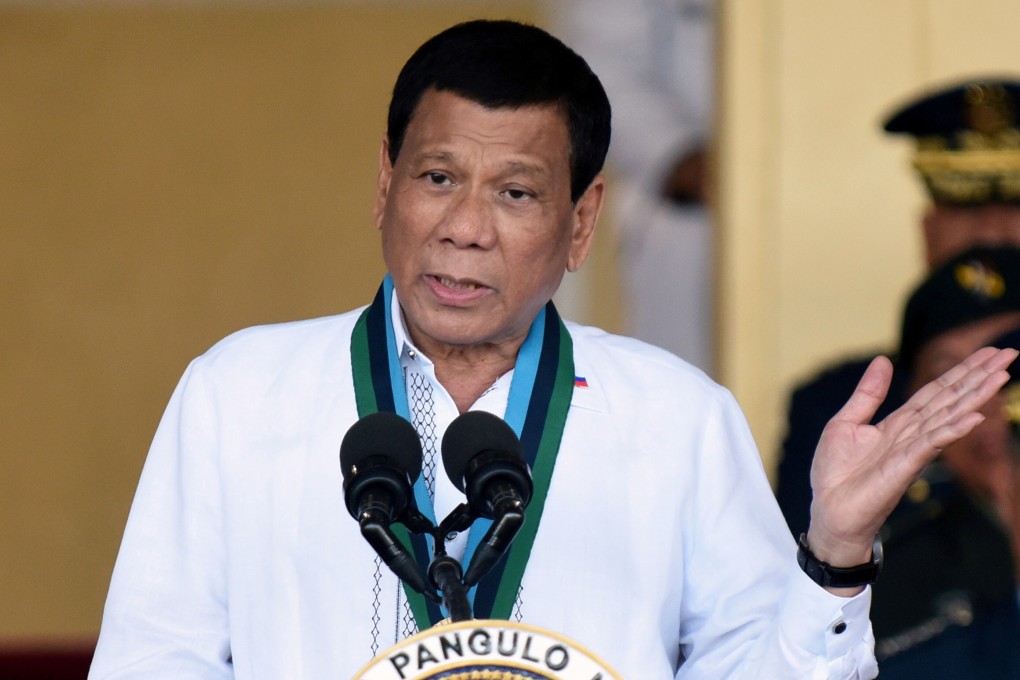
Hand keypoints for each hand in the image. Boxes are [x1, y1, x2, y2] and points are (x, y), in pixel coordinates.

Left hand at [806, 347, 1016, 590]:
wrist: (828, 512)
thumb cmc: (835, 474)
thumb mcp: (845, 423)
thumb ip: (867, 394)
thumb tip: (882, 359)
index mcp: (899, 423)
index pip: (936, 391)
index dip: (961, 371)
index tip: (987, 352)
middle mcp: (912, 434)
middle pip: (950, 399)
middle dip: (978, 376)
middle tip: (1008, 354)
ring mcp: (911, 450)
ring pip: (948, 417)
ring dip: (975, 396)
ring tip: (1001, 376)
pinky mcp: (904, 466)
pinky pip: (932, 443)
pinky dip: (953, 428)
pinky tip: (974, 415)